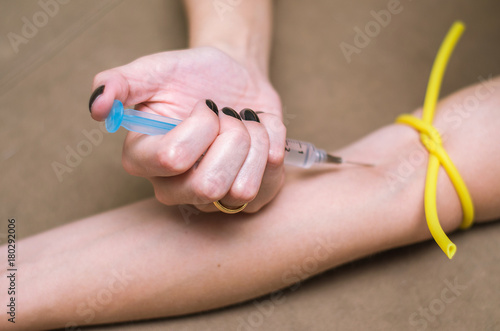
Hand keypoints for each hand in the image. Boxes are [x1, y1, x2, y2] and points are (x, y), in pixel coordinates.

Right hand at [89, 47, 285, 212]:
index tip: (205, 105)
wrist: (233, 76)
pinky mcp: (248, 199)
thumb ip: (119, 82)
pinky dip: (271, 152)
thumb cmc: (191, 75)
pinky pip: (269, 188)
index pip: (173, 159)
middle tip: (227, 117)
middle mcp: (175, 188)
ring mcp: (212, 199)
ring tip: (243, 126)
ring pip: (243, 190)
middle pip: (210, 185)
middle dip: (231, 137)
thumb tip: (97, 107)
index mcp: (145, 160)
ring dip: (253, 143)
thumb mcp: (153, 70)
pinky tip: (260, 139)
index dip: (202, 125)